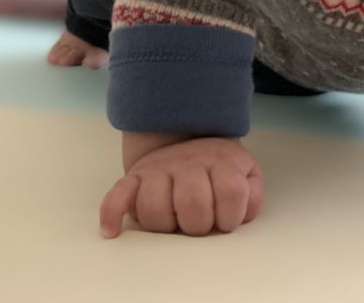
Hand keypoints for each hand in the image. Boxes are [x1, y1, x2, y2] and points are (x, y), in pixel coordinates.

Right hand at [99, 136, 264, 237]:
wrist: (188, 132)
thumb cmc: (219, 167)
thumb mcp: (246, 174)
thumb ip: (252, 195)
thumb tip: (242, 212)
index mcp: (221, 162)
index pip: (230, 194)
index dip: (229, 217)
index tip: (224, 220)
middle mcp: (188, 163)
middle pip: (192, 204)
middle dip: (197, 225)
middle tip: (197, 222)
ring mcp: (159, 169)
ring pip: (153, 206)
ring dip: (163, 224)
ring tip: (172, 222)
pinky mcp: (135, 177)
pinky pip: (118, 194)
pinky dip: (112, 213)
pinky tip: (112, 230)